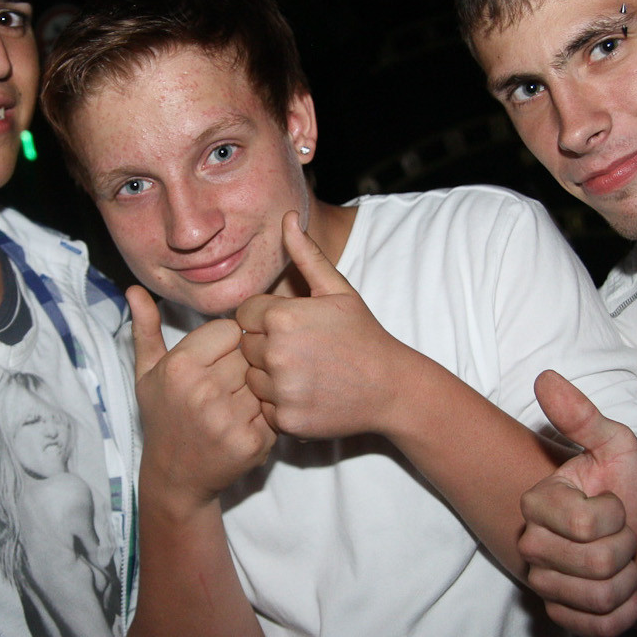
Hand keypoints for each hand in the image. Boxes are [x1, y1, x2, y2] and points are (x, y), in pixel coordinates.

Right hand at [129, 286, 275, 515]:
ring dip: (256, 389)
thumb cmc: (163, 417)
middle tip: (227, 385)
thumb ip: (146, 329)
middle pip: (249, 354)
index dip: (226, 343)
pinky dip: (266, 416)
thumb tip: (134, 289)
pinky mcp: (252, 443)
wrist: (175, 477)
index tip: (216, 361)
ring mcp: (230, 419)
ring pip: (264, 380)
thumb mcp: (146, 373)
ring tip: (235, 404)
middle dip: (242, 366)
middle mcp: (204, 391)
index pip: (230, 329)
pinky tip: (245, 423)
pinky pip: (275, 410)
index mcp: (180, 367)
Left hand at [235, 211, 407, 439]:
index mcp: (282, 317)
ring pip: (251, 378)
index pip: (244, 314)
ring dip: (269, 376)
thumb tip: (287, 217)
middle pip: (245, 346)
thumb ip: (306, 255)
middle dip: (265, 346)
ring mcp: (281, 389)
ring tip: (304, 371)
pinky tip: (306, 393)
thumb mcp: (337, 289)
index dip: (266, 318)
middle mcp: (276, 353)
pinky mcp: (286, 419)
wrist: (391, 386)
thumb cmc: (363, 334)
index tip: (293, 325)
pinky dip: (279, 404)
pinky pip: (264, 408)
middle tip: (301, 350)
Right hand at [517, 370, 636, 636]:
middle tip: (621, 537)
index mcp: (541, 503)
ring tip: (622, 564)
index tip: (616, 506)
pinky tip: (620, 592)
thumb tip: (545, 377)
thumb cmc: (633, 492)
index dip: (615, 518)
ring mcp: (544, 582)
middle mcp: (533, 543)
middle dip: (625, 551)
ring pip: (596, 595)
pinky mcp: (560, 615)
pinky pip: (595, 624)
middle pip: (592, 563)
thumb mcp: (618, 447)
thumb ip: (582, 416)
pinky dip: (623, 612)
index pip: (581, 524)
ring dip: (627, 581)